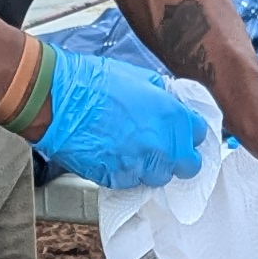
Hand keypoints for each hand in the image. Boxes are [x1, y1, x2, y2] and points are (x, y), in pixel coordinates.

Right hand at [37, 47, 210, 189]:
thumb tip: (171, 103)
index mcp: (172, 117)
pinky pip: (132, 181)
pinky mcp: (117, 179)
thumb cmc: (94, 82)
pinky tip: (114, 154)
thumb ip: (163, 96)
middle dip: (179, 157)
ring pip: (159, 177)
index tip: (180, 131)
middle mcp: (162, 146)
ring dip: (152, 166)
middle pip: (188, 166)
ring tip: (133, 149)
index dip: (189, 132)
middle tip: (163, 147)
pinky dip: (127, 171)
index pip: (200, 135)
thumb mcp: (139, 77)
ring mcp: (140, 166)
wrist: (57, 100)